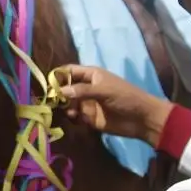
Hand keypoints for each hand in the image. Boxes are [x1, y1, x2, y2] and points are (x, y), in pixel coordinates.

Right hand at [57, 64, 172, 146]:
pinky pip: (75, 117)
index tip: (48, 84)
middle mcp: (86, 88)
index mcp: (91, 75)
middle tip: (51, 101)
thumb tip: (60, 91)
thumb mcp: (104, 90)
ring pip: (68, 103)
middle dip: (58, 93)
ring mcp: (87, 103)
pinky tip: (75, 119)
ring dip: (64, 107)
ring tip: (69, 111)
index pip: (69, 71)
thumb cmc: (126, 97)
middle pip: (66, 88)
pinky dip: (71, 117)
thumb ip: (82, 91)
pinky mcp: (89, 118)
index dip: (58, 75)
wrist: (142, 118)